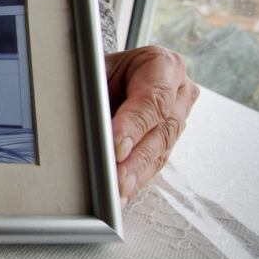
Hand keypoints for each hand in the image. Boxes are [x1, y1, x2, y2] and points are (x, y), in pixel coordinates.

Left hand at [106, 46, 199, 207]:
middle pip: (160, 130)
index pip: (153, 99)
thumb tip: (80, 118)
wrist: (113, 74)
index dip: (135, 125)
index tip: (117, 146)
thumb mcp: (96, 68)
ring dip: (136, 174)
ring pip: (159, 151)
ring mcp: (177, 119)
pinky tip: (123, 193)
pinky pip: (154, 164)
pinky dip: (136, 179)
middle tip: (116, 176)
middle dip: (135, 158)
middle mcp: (178, 92)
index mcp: (163, 65)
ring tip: (117, 190)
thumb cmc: (104, 69)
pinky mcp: (168, 142)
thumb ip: (92, 88)